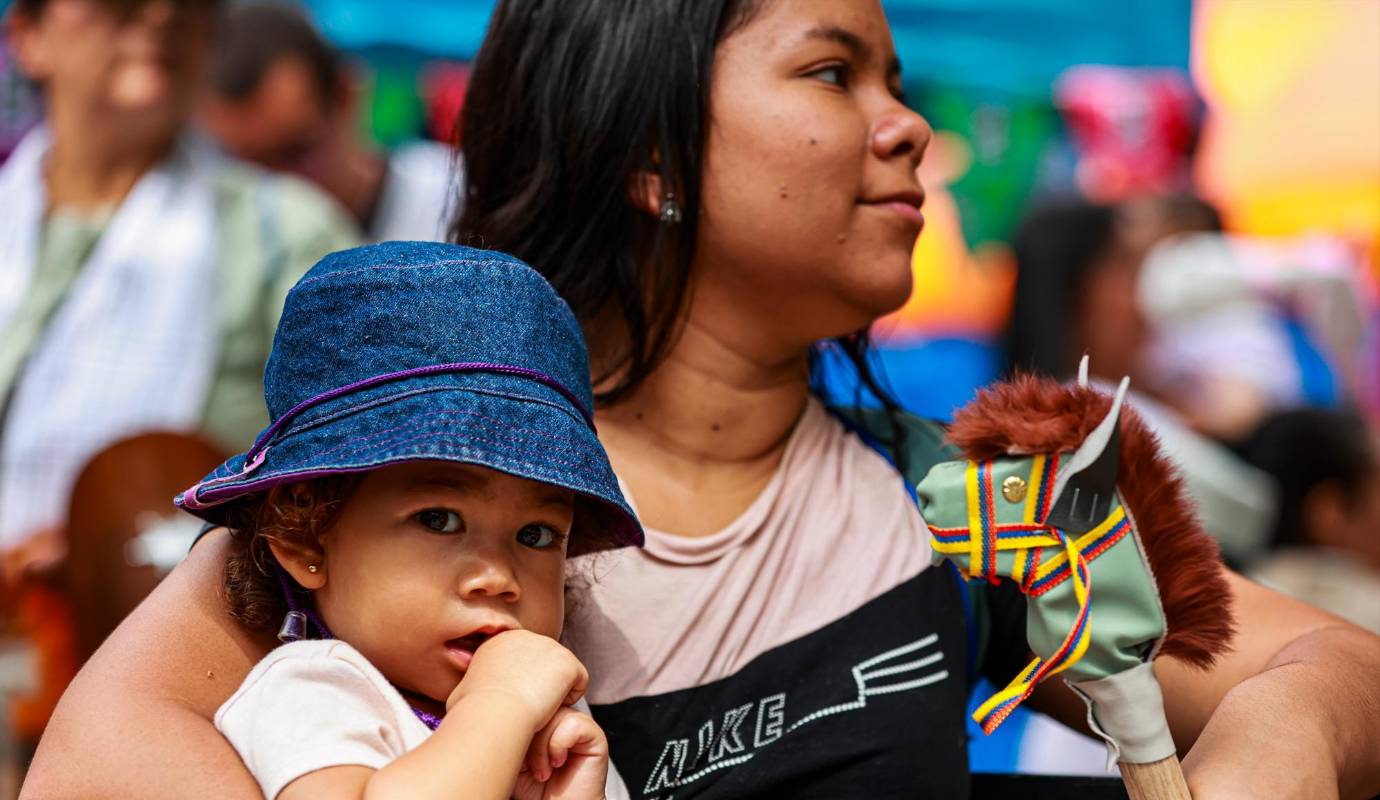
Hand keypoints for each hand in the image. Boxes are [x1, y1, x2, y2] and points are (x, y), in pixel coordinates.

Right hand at [445, 629, 588, 731]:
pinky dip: (569, 698)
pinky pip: (579, 682)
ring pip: (562, 672)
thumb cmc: (474, 711)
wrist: (494, 713)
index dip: (523, 683)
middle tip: (528, 707)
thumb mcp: (463, 692)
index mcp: (499, 641)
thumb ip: (472, 685)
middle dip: (541, 685)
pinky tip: (551, 707)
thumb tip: (465, 692)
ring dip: (554, 692)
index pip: (524, 660)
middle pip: (544, 664)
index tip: (514, 701)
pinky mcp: (567, 660)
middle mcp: (525, 637)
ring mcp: (548, 646)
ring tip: (537, 709)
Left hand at [513, 706, 608, 799]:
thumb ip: (510, 730)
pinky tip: (557, 763)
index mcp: (541, 716)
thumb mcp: (512, 755)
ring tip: (542, 771)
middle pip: (539, 706)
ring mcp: (577, 723)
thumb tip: (502, 711)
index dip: (516, 724)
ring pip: (554, 714)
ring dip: (542, 747)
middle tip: (525, 765)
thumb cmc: (534, 788)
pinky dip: (559, 745)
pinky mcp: (594, 734)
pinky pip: (572, 723)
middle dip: (528, 735)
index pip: (525, 701)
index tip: (513, 753)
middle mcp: (559, 715)